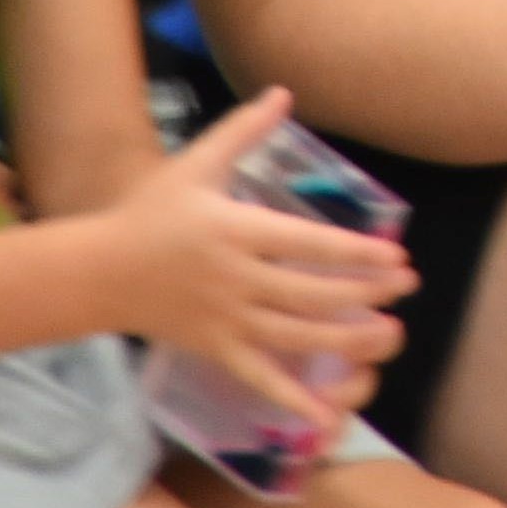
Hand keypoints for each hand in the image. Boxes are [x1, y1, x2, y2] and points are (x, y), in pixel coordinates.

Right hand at [92, 90, 411, 417]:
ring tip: (389, 336)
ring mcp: (226, 321)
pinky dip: (294, 401)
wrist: (99, 272)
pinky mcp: (215, 350)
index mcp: (237, 231)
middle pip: (311, 293)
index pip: (309, 246)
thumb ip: (244, 130)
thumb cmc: (150, 212)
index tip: (396, 256)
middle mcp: (236, 280)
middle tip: (407, 288)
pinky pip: (259, 380)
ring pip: (295, 338)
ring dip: (346, 341)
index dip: (356, 254)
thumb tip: (284, 92)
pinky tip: (328, 416)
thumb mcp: (197, 163)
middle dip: (365, 293)